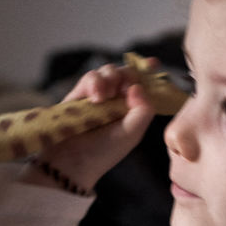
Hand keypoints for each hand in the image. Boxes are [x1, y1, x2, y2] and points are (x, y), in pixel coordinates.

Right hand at [30, 59, 157, 191]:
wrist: (71, 161)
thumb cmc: (103, 152)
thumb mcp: (132, 133)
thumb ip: (143, 110)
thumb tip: (137, 86)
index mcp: (132, 109)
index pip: (143, 84)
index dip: (148, 71)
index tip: (153, 64)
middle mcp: (116, 100)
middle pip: (126, 72)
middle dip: (127, 75)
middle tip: (123, 88)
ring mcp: (97, 96)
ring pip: (108, 70)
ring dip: (110, 78)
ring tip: (104, 98)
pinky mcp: (79, 94)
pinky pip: (90, 76)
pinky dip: (95, 82)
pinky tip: (96, 98)